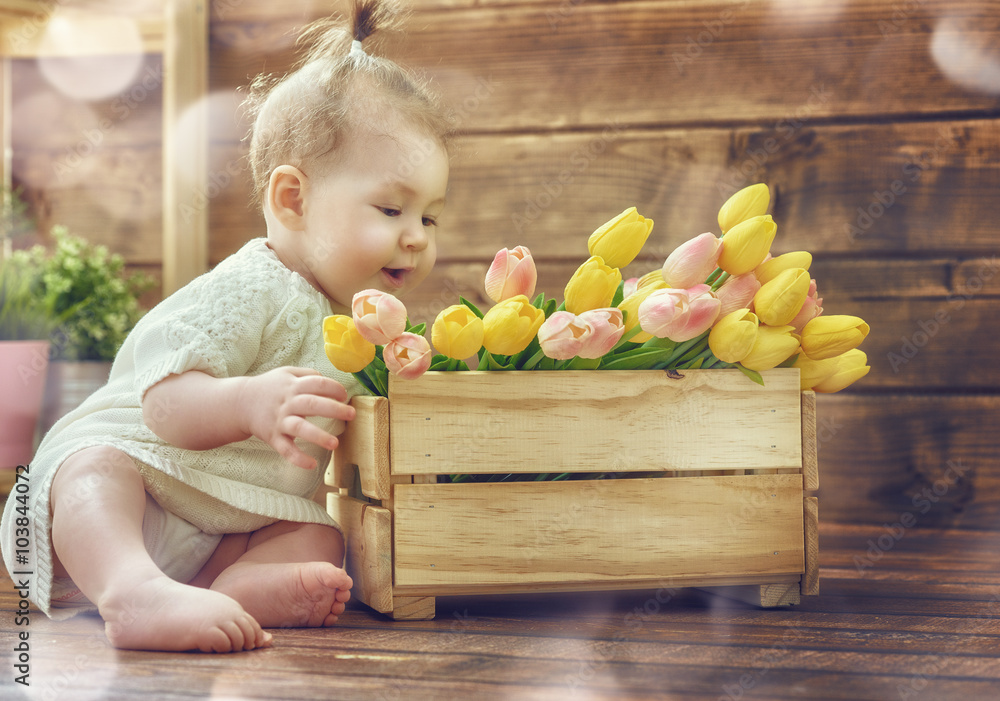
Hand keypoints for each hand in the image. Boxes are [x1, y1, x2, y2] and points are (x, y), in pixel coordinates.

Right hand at [238, 367, 355, 469]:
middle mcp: (288, 402)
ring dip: (318, 436)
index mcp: (293, 385)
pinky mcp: (273, 437)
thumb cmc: (269, 387)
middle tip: (351, 415)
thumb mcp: (286, 373)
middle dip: (334, 409)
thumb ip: (308, 374)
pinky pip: (286, 449)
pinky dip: (297, 458)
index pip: (318, 383)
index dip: (334, 388)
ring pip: (300, 428)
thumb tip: (330, 381)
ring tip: (335, 443)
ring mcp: (280, 421)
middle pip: (312, 404)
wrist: (239, 402)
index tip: (344, 396)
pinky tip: (312, 464)